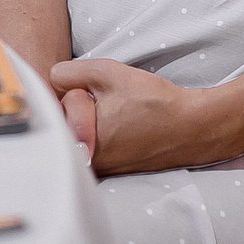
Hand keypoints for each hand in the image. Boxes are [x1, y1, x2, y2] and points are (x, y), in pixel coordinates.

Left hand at [46, 58, 243, 175]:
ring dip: (89, 120)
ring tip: (117, 113)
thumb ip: (71, 72)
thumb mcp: (109, 73)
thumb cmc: (154, 101)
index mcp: (80, 142)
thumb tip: (51, 79)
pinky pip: (93, 147)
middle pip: (64, 125)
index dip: (77, 93)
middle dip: (78, 108)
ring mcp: (100, 171)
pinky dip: (101, 133)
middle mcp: (86, 163)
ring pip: (78, 135)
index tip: (99, 93)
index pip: (56, 108)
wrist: (192, 128)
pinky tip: (123, 125)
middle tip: (106, 101)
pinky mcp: (114, 171)